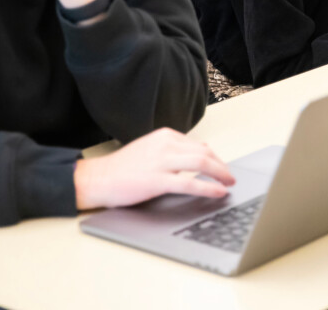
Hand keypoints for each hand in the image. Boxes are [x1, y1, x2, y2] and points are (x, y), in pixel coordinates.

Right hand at [74, 128, 234, 209]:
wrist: (97, 179)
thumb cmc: (122, 168)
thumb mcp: (151, 150)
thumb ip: (174, 151)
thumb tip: (201, 153)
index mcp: (165, 136)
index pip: (199, 145)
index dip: (215, 159)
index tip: (222, 169)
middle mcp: (165, 144)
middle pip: (205, 152)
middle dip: (222, 167)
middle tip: (230, 177)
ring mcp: (161, 161)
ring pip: (201, 163)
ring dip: (220, 174)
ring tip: (229, 183)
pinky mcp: (157, 180)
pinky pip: (190, 182)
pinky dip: (208, 187)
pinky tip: (218, 192)